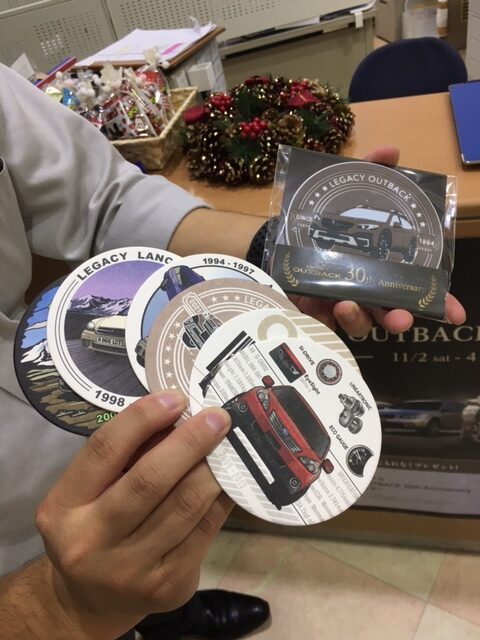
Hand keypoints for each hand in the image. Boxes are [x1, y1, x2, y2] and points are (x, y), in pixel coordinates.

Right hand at [35, 391, 232, 639]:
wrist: (92, 599)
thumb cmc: (94, 527)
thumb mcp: (90, 491)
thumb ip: (125, 456)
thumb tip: (178, 415)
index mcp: (63, 507)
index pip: (104, 450)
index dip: (142, 418)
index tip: (176, 397)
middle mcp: (91, 541)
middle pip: (149, 480)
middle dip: (190, 442)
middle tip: (218, 417)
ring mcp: (130, 569)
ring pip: (185, 505)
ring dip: (213, 468)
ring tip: (229, 444)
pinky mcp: (167, 586)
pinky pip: (204, 530)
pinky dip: (221, 499)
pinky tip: (229, 479)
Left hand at [290, 145, 465, 336]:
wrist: (283, 232)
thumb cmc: (325, 217)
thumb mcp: (345, 190)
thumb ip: (368, 170)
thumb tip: (391, 151)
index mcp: (383, 267)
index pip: (415, 290)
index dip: (437, 302)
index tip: (455, 313)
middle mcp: (366, 289)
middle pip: (389, 313)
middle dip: (399, 318)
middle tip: (400, 317)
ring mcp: (339, 302)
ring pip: (358, 323)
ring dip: (359, 318)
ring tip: (347, 303)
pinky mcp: (313, 310)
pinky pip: (324, 324)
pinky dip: (326, 317)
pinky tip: (325, 305)